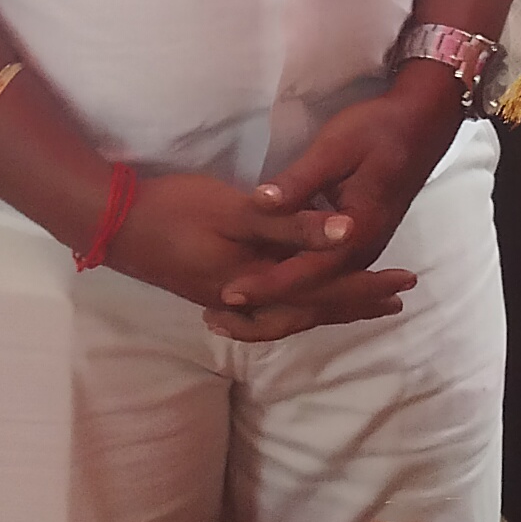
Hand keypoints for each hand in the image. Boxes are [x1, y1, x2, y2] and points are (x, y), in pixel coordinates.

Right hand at [99, 171, 384, 338]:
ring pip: (291, 311)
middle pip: (313, 308)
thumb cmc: (177, 210)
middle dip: (355, 302)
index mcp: (259, 284)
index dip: (367, 286)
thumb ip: (293, 224)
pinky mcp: (215, 288)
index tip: (405, 281)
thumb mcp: (239, 211)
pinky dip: (297, 303)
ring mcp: (229, 299)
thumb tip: (346, 232)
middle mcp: (248, 302)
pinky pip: (271, 306)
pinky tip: (299, 298)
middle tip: (397, 299)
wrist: (115, 223)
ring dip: (329, 305)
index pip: (327, 291)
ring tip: (361, 302)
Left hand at [224, 63, 470, 323]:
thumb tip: (261, 203)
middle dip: (264, 309)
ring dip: (278, 305)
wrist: (421, 123)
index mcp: (356, 234)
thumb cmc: (377, 130)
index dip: (264, 284)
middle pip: (310, 296)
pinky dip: (296, 292)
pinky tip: (268, 292)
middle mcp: (361, 253)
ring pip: (318, 293)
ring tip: (232, 316)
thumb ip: (299, 180)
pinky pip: (325, 280)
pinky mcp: (359, 244)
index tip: (226, 292)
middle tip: (216, 316)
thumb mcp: (335, 148)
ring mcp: (363, 251)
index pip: (303, 273)